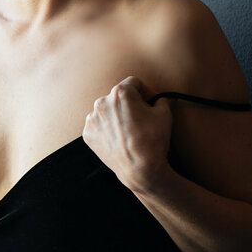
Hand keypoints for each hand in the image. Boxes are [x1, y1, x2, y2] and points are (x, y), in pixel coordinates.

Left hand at [82, 76, 172, 191]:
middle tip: (140, 119)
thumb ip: (160, 100)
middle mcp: (101, 102)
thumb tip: (158, 100)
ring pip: (106, 111)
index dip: (145, 92)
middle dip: (129, 104)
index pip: (134, 83)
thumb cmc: (153, 139)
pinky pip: (99, 125)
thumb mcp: (164, 113)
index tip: (149, 103)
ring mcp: (92, 119)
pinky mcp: (87, 134)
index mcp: (120, 92)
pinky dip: (107, 129)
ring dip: (116, 116)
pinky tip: (118, 139)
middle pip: (117, 97)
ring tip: (128, 131)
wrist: (139, 169)